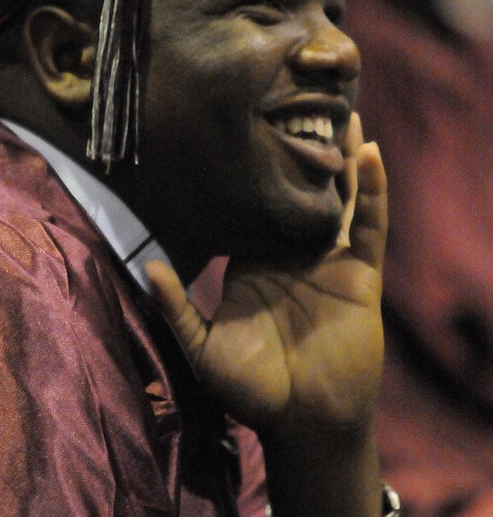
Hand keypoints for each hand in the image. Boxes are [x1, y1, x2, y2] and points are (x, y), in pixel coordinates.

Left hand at [145, 114, 385, 447]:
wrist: (303, 423)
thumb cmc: (250, 390)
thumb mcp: (201, 347)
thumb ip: (177, 307)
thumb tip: (146, 266)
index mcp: (252, 263)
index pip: (249, 203)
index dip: (246, 167)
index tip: (235, 122)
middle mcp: (290, 255)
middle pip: (297, 188)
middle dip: (298, 146)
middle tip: (291, 93)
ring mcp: (328, 262)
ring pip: (336, 196)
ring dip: (340, 154)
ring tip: (341, 105)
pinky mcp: (359, 275)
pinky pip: (367, 226)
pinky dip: (370, 191)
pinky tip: (369, 154)